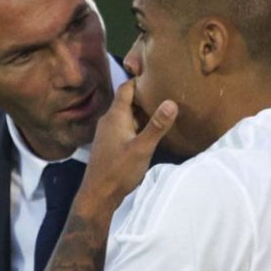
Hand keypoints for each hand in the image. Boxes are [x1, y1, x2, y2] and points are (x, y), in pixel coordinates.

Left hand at [78, 80, 177, 210]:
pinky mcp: (112, 143)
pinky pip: (127, 126)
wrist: (98, 195)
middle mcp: (110, 120)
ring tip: (164, 109)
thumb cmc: (118, 170)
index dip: (141, 80)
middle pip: (128, 100)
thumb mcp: (142, 148)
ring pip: (128, 115)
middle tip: (168, 91)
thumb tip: (172, 102)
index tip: (159, 76)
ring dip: (143, 112)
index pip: (127, 88)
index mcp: (115, 115)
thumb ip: (157, 126)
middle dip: (146, 96)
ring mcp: (109, 132)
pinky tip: (152, 130)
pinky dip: (139, 124)